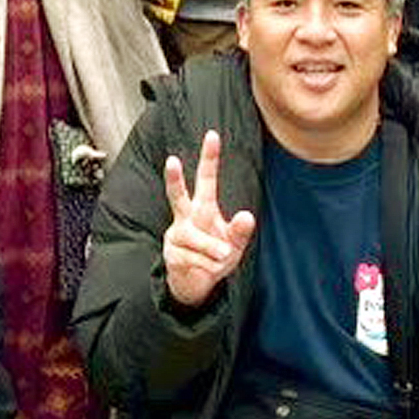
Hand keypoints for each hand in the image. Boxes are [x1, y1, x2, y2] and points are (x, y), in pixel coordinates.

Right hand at [161, 129, 255, 308]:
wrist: (196, 283)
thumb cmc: (216, 257)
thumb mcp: (235, 245)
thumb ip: (241, 232)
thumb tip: (247, 216)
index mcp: (203, 208)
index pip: (206, 179)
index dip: (210, 157)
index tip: (213, 134)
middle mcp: (186, 217)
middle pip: (178, 195)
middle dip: (174, 178)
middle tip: (172, 160)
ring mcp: (176, 235)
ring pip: (196, 239)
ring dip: (213, 250)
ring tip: (222, 258)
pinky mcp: (171, 253)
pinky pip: (194, 259)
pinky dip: (208, 266)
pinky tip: (206, 268)